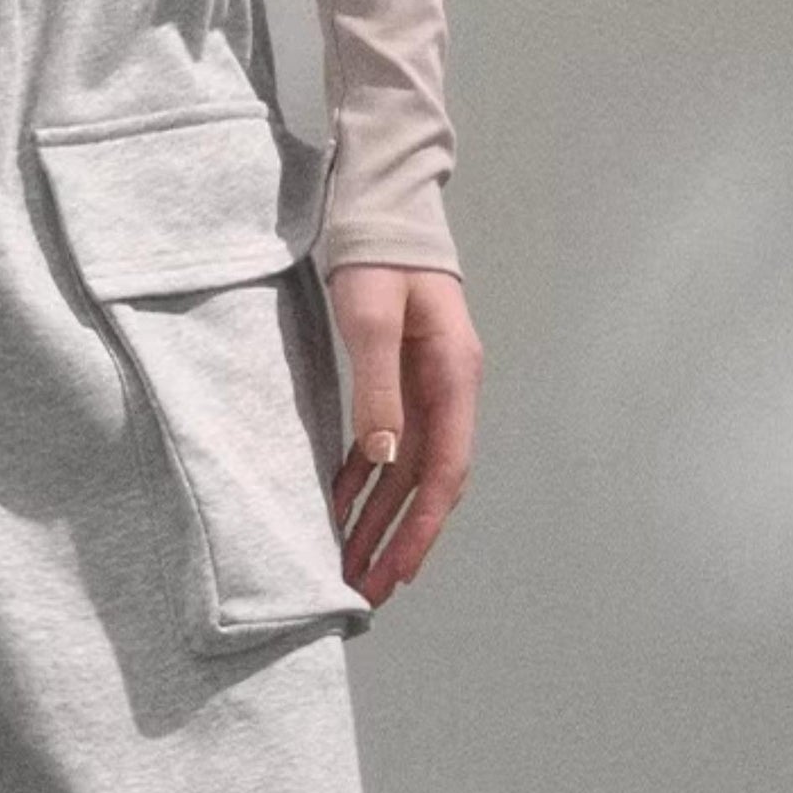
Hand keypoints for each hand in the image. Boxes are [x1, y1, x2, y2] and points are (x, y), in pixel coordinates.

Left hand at [322, 263, 482, 607]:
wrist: (381, 200)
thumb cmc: (378, 252)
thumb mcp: (372, 318)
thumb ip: (378, 387)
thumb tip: (384, 460)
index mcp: (453, 377)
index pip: (445, 471)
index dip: (422, 527)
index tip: (397, 572)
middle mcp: (447, 389)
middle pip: (428, 483)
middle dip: (398, 540)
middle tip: (365, 592)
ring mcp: (425, 386)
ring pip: (406, 471)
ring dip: (380, 519)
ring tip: (349, 565)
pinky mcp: (400, 378)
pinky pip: (386, 445)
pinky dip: (364, 481)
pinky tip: (339, 508)